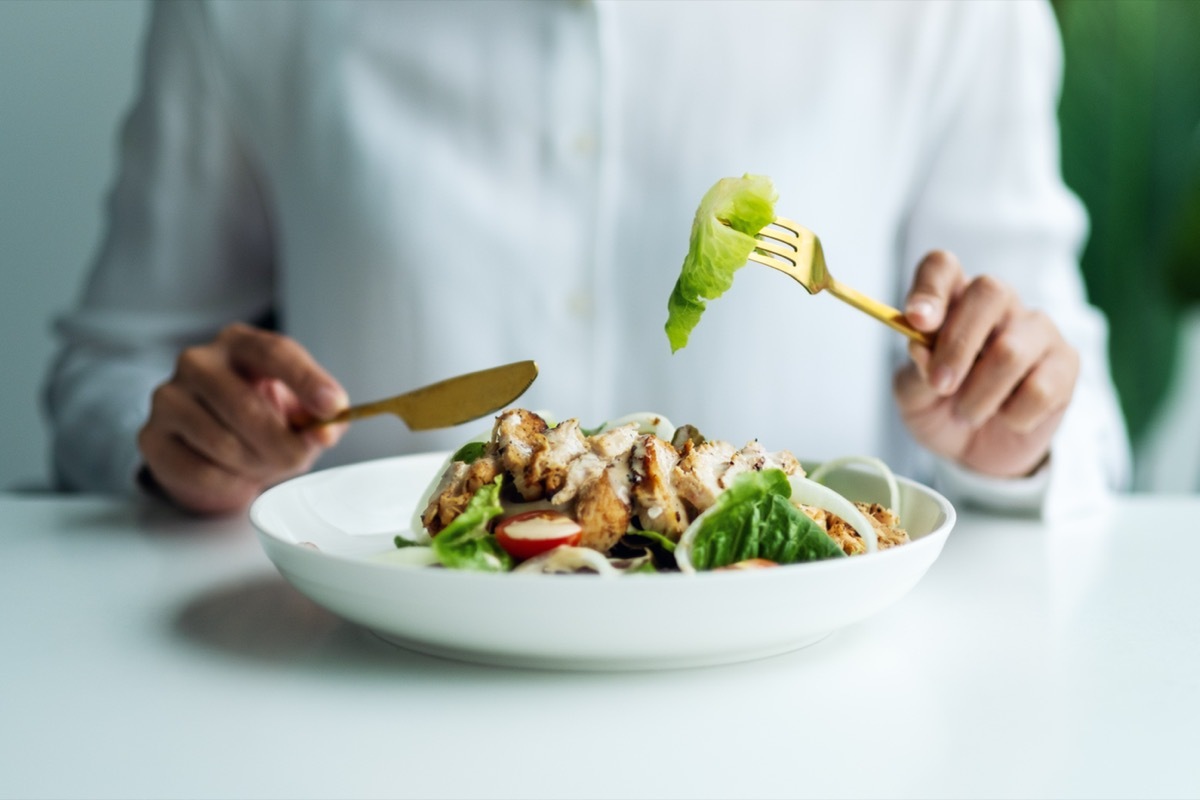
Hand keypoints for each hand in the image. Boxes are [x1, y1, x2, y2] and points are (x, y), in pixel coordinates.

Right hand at [138, 323, 348, 513]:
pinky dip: (230, 484)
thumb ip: (320, 417)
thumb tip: (326, 431)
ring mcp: (168, 397)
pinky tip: (238, 476)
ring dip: (256, 465)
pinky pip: (200, 471)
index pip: (274, 352)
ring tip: (264, 464)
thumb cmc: (262, 417)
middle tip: (299, 458)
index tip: (333, 407)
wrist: (210, 446)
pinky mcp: (151, 437)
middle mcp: (197, 362)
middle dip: (282, 443)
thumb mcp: (299, 410)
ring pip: (223, 443)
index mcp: (239, 343)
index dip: (307, 381)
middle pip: (246, 405)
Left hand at [893, 251, 1078, 477]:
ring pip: (1011, 349)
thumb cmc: (940, 409)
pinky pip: (1040, 388)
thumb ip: (915, 370)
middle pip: (989, 291)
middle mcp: (998, 304)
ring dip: (980, 394)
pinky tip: (1007, 417)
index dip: (930, 288)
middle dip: (957, 344)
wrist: (975, 451)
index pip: (942, 267)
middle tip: (940, 384)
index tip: (917, 321)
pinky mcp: (1066, 362)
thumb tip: (920, 345)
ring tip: (968, 413)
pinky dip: (1013, 415)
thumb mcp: (913, 396)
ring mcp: (1037, 329)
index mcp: (953, 299)